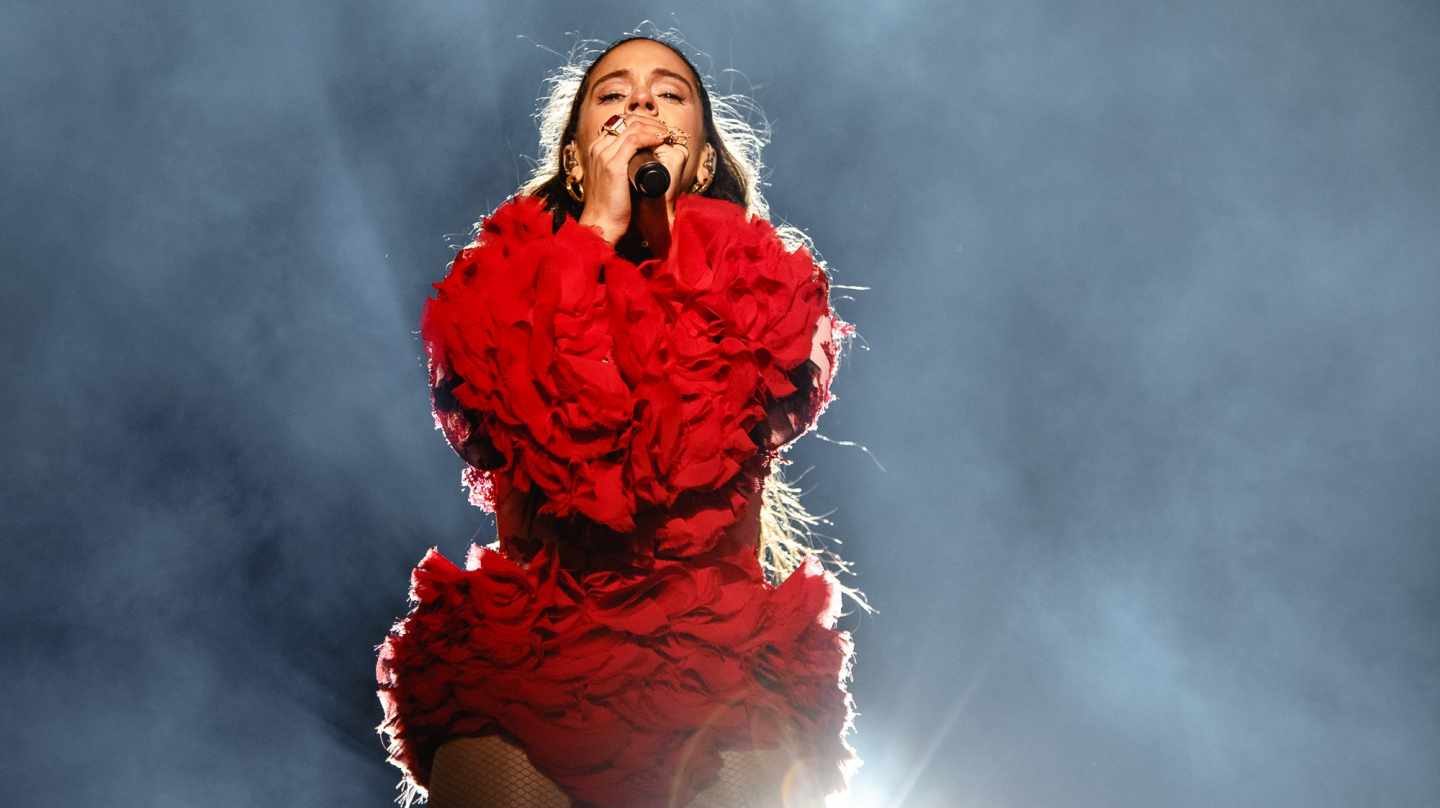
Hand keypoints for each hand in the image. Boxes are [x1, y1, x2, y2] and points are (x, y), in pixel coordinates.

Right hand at [576, 113, 689, 245]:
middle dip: (649, 122)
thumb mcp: (612, 179)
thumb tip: (638, 159)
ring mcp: (604, 155)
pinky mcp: (613, 164)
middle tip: (664, 130)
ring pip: (632, 128)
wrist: (602, 223)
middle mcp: (598, 148)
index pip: (620, 124)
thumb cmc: (610, 206)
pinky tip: (661, 140)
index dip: (641, 123)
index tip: (657, 130)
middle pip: (626, 121)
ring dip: (653, 127)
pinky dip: (650, 136)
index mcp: (596, 149)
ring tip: (666, 134)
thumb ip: (619, 166)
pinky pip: (635, 140)